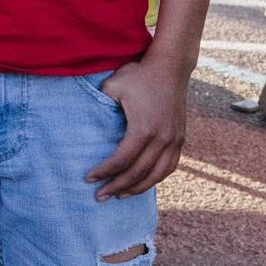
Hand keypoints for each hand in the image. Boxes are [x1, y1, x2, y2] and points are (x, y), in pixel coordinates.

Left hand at [85, 55, 188, 198]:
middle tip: (99, 197)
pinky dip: (155, 178)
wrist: (170, 67)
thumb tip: (85, 124)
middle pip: (138, 173)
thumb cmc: (138, 74)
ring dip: (137, 188)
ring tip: (119, 196)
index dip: (104, 172)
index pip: (121, 160)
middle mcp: (162, 138)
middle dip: (117, 187)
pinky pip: (169, 166)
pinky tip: (142, 184)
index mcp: (143, 128)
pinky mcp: (180, 138)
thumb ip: (99, 106)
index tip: (88, 179)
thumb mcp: (113, 86)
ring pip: (156, 174)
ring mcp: (174, 139)